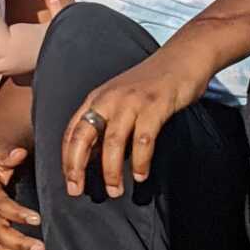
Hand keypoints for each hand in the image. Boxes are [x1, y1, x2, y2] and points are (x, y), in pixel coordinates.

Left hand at [62, 49, 209, 197]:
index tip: (69, 181)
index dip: (67, 158)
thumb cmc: (151, 83)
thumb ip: (106, 122)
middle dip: (77, 166)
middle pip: (84, 135)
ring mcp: (132, 102)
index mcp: (97, 98)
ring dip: (111, 170)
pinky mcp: (155, 106)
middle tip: (76, 190)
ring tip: (114, 191)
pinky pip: (143, 140)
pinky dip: (140, 161)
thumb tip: (93, 157)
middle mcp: (109, 99)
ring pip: (113, 141)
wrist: (182, 58)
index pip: (73, 130)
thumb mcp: (120, 98)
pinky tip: (141, 176)